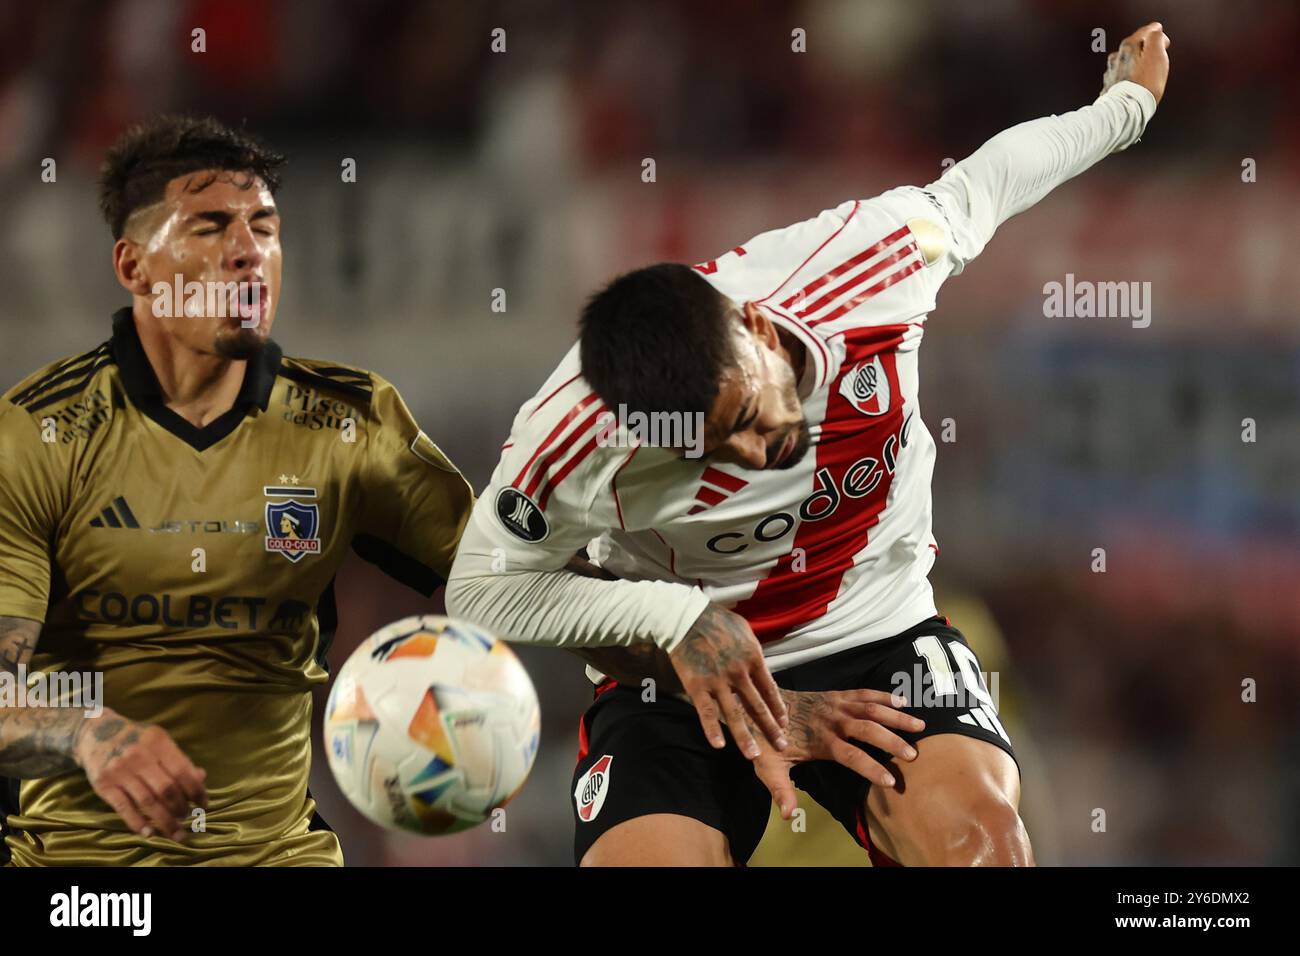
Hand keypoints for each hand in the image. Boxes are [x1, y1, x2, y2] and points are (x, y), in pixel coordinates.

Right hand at [73, 708, 207, 840]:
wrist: (95, 732)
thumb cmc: (136, 739)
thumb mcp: (159, 741)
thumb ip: (179, 759)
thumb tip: (202, 778)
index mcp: (157, 742)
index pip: (182, 771)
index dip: (196, 791)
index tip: (204, 804)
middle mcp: (139, 756)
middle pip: (166, 789)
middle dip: (181, 808)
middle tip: (187, 817)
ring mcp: (119, 771)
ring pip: (148, 802)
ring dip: (165, 821)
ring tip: (175, 831)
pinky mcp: (103, 785)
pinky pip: (124, 809)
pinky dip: (138, 823)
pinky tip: (150, 833)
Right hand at [669, 603, 787, 757]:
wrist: (685, 618)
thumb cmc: (716, 620)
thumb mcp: (745, 631)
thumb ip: (754, 652)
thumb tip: (762, 667)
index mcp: (753, 658)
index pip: (770, 690)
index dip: (778, 709)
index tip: (784, 723)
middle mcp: (739, 673)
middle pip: (758, 707)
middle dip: (771, 729)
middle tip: (782, 746)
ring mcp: (718, 682)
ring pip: (735, 715)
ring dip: (745, 738)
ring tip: (754, 757)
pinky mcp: (697, 687)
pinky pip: (706, 713)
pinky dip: (712, 731)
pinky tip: (719, 746)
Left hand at [747, 688, 924, 818]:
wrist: (758, 704)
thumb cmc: (767, 740)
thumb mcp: (768, 767)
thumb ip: (780, 790)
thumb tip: (788, 815)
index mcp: (820, 740)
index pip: (851, 755)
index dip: (872, 768)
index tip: (891, 781)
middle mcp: (832, 720)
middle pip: (868, 729)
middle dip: (892, 741)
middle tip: (913, 755)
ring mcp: (835, 704)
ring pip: (871, 707)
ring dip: (896, 716)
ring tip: (920, 725)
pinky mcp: (836, 694)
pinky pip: (864, 693)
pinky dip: (884, 696)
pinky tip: (903, 703)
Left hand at [1101, 22, 1170, 104]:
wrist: (1127, 108)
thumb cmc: (1144, 82)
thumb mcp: (1156, 54)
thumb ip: (1156, 38)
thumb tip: (1155, 31)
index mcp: (1128, 46)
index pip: (1145, 32)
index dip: (1156, 32)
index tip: (1161, 34)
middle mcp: (1116, 57)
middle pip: (1133, 46)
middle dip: (1144, 47)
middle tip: (1154, 50)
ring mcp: (1111, 73)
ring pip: (1125, 62)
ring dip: (1134, 62)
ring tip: (1144, 68)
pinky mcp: (1109, 88)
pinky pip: (1120, 77)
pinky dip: (1127, 76)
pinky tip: (1132, 81)